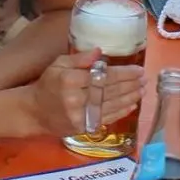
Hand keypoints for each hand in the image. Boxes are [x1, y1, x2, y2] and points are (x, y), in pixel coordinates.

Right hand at [27, 49, 143, 137]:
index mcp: (69, 79)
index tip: (138, 70)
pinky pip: (106, 118)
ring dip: (130, 98)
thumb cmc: (47, 84)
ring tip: (142, 90)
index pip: (103, 76)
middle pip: (110, 91)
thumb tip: (101, 51)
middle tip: (145, 79)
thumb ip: (80, 58)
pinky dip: (121, 111)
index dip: (124, 73)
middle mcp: (76, 98)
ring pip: (111, 105)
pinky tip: (131, 105)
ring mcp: (80, 115)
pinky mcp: (82, 128)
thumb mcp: (58, 64)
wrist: (34, 112)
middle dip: (130, 85)